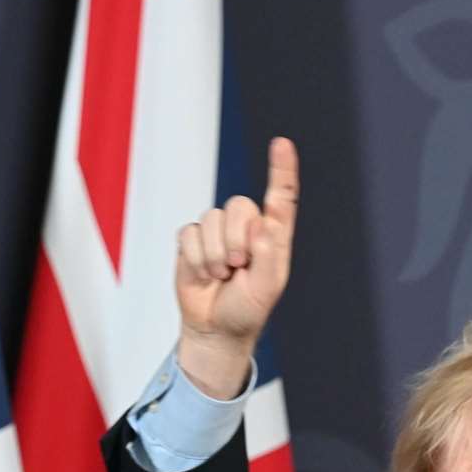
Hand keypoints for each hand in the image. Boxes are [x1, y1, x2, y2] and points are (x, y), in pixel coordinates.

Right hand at [174, 137, 298, 397]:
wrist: (214, 328)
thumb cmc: (247, 309)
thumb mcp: (266, 289)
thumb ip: (267, 257)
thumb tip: (261, 225)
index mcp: (273, 236)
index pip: (281, 197)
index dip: (281, 170)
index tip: (281, 143)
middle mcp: (247, 228)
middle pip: (239, 205)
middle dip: (235, 239)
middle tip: (237, 268)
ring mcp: (218, 232)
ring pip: (211, 218)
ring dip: (214, 254)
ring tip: (221, 276)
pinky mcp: (193, 240)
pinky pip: (190, 233)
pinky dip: (195, 258)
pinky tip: (203, 275)